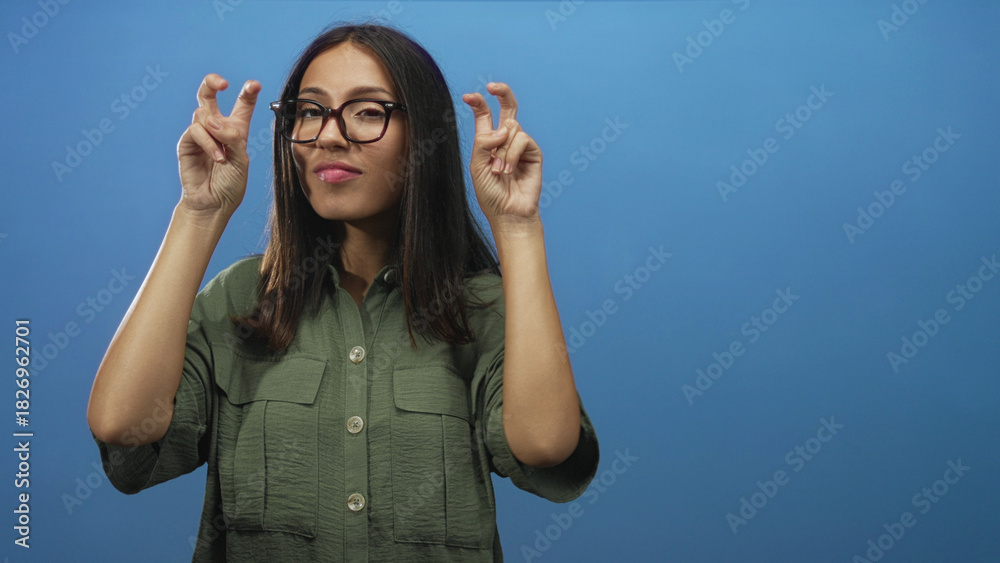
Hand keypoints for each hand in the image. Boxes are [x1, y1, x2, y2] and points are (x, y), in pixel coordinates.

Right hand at [176, 74, 260, 216]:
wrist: (214, 203)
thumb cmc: (230, 184)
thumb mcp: (241, 160)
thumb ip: (233, 138)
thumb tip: (214, 122)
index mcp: (236, 130)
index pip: (242, 105)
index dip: (248, 93)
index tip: (255, 84)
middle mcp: (216, 128)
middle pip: (209, 95)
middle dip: (212, 82)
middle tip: (222, 83)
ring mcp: (200, 134)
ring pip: (203, 114)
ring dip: (216, 133)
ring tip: (223, 156)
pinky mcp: (187, 143)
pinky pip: (196, 131)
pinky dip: (208, 143)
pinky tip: (216, 158)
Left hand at [462, 82, 542, 227]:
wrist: (508, 212)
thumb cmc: (491, 194)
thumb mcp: (477, 167)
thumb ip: (484, 144)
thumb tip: (503, 128)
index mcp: (488, 142)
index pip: (485, 116)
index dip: (478, 103)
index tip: (469, 96)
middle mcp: (506, 140)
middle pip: (507, 108)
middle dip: (502, 92)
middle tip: (492, 86)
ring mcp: (521, 145)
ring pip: (511, 128)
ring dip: (502, 151)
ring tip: (500, 172)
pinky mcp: (533, 152)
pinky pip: (522, 139)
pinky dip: (512, 154)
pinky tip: (510, 170)